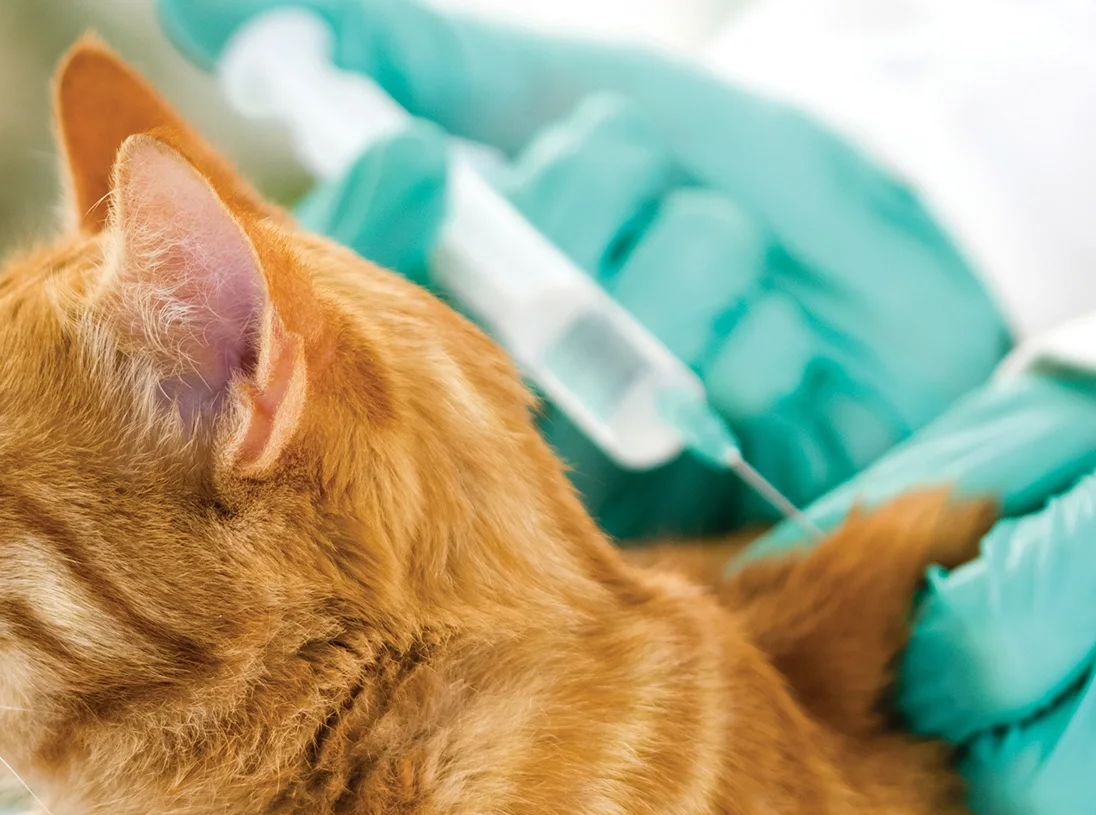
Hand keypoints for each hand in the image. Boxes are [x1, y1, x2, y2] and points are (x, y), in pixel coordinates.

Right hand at [163, 0, 1009, 526]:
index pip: (365, 275)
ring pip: (622, 328)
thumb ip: (397, 55)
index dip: (383, 218)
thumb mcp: (531, 81)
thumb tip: (199, 7)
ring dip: (695, 252)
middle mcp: (510, 381)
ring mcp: (601, 440)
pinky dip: (760, 328)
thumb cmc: (693, 146)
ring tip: (728, 235)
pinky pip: (714, 389)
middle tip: (634, 164)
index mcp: (451, 297)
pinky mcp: (701, 485)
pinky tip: (781, 326)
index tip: (419, 150)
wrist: (896, 206)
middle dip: (590, 202)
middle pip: (504, 302)